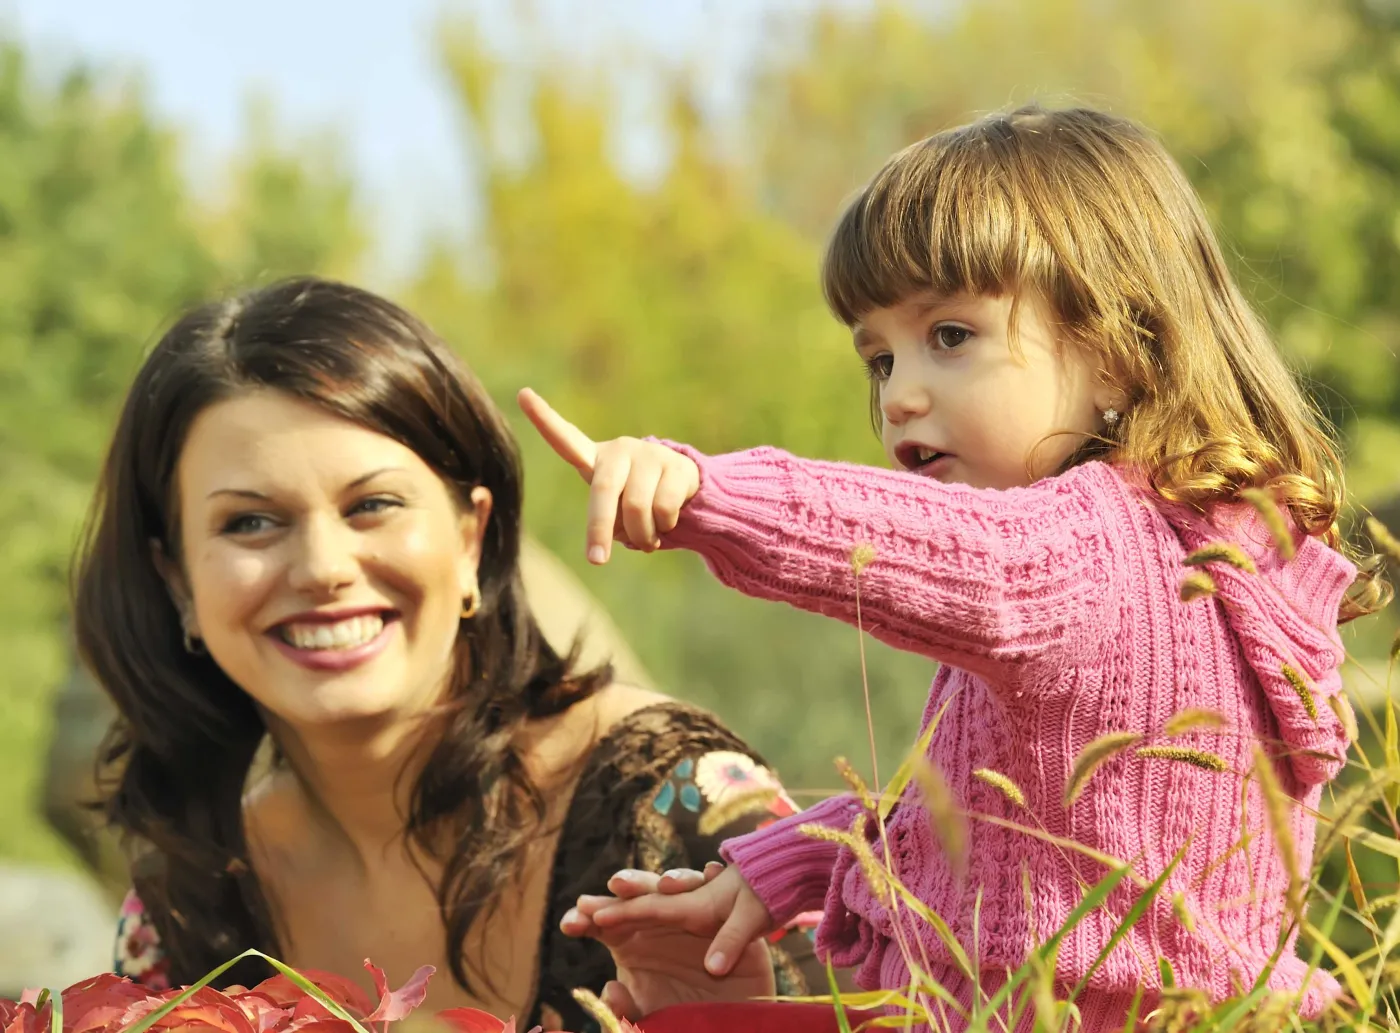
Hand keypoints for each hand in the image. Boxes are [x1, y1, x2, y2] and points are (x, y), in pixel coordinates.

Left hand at [518, 388, 698, 563]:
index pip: (565, 439)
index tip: (523, 395)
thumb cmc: (634, 500)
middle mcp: (619, 450)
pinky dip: (662, 529)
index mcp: (594, 459)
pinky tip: (665, 526)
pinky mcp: (676, 464)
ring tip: (646, 542)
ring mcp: (649, 455)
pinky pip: (663, 509)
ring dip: (641, 537)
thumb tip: (617, 533)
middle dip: (598, 529)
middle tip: (596, 560)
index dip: (544, 419)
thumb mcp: (613, 507)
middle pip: (602, 490)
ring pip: (636, 508)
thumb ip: (607, 517)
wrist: (683, 488)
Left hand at [560, 865, 774, 1021]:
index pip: (604, 921)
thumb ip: (625, 1010)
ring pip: (681, 885)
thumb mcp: (648, 1019)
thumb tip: (610, 989)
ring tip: (665, 885)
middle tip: (615, 885)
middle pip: (641, 895)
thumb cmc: (679, 1015)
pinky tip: (711, 873)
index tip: (572, 923)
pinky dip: (716, 878)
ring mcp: (692, 912)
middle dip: (628, 887)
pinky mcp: (725, 915)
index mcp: (630, 939)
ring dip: (675, 879)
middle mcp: (658, 920)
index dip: (587, 918)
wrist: (727, 1021)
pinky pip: (722, 891)